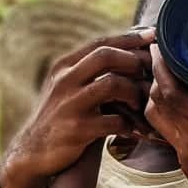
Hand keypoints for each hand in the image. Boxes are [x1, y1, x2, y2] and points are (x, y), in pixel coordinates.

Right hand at [3, 28, 154, 185]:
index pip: (100, 43)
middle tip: (147, 75)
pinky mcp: (77, 130)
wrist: (34, 152)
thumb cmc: (63, 116)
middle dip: (133, 61)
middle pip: (105, 56)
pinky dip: (129, 124)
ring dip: (134, 93)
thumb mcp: (70, 87)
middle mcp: (65, 81)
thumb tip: (129, 50)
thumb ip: (92, 71)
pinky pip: (114, 121)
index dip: (130, 38)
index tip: (153, 36)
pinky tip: (131, 129)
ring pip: (112, 84)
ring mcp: (70, 105)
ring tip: (138, 105)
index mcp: (65, 66)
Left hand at [145, 44, 187, 187]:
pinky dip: (163, 111)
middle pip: (157, 101)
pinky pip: (163, 129)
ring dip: (156, 94)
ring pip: (155, 116)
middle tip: (162, 56)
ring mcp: (185, 151)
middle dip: (156, 75)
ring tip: (166, 76)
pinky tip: (175, 100)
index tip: (161, 48)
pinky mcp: (185, 159)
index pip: (169, 92)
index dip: (161, 68)